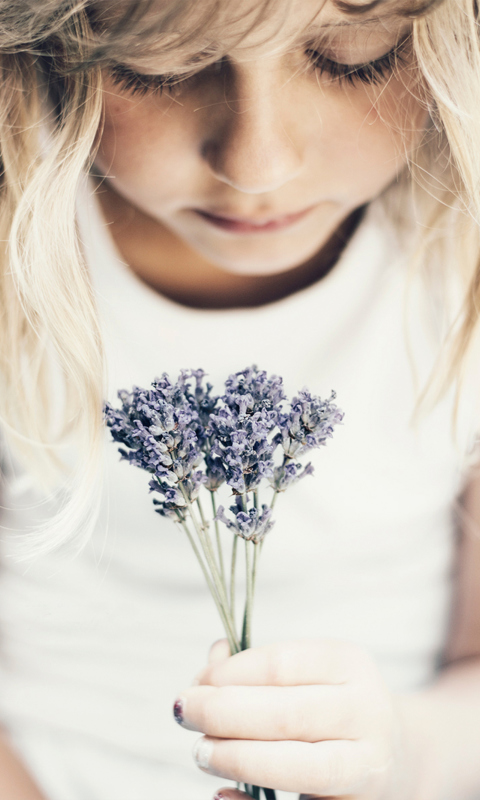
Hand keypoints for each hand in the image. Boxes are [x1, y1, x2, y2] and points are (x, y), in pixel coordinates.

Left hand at [174, 639, 407, 799]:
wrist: (400, 754)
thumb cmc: (332, 705)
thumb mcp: (308, 672)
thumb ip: (257, 667)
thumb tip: (210, 662)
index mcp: (349, 664)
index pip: (279, 665)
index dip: (228, 674)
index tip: (197, 682)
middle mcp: (367, 711)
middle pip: (284, 713)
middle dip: (221, 713)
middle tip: (183, 713)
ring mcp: (368, 765)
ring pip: (297, 765)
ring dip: (236, 758)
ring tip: (200, 751)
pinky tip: (221, 792)